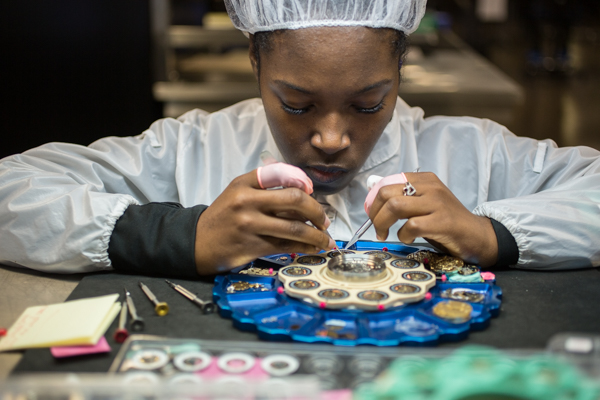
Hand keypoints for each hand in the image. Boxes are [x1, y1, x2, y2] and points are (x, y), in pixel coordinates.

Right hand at [194, 170, 334, 273]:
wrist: (198, 241)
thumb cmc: (225, 214)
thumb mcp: (238, 189)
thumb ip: (267, 183)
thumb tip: (303, 187)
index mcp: (245, 184)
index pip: (282, 175)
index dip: (303, 182)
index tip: (312, 191)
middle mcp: (247, 202)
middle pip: (295, 200)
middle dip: (316, 211)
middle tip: (324, 220)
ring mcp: (250, 226)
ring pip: (294, 228)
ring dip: (316, 235)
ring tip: (324, 239)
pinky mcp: (253, 247)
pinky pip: (286, 246)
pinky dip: (304, 248)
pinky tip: (312, 248)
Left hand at [368, 172, 497, 266]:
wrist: (477, 236)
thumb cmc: (446, 222)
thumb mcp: (424, 204)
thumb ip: (402, 198)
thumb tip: (372, 197)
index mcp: (425, 179)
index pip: (387, 182)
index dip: (373, 200)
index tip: (372, 214)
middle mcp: (431, 187)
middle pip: (386, 193)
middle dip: (374, 213)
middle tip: (377, 228)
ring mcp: (437, 203)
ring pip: (395, 206)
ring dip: (383, 224)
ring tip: (385, 234)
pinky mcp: (442, 221)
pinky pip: (411, 225)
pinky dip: (403, 235)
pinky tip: (409, 239)